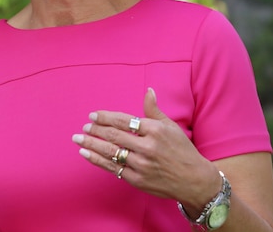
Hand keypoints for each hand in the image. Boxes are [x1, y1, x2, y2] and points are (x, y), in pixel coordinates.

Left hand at [71, 88, 220, 207]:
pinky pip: (112, 168)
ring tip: (78, 137)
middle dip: (95, 129)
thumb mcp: (171, 127)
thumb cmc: (182, 151)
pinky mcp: (136, 179)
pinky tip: (85, 153)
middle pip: (114, 135)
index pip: (123, 120)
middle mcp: (147, 147)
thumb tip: (148, 91)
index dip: (105, 117)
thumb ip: (154, 110)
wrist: (194, 180)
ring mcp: (141, 164)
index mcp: (155, 130)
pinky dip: (96, 160)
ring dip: (90, 143)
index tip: (93, 115)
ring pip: (109, 151)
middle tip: (85, 126)